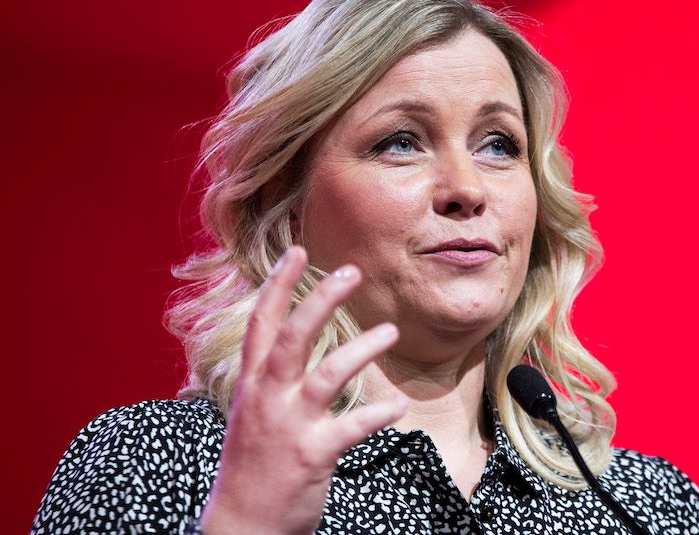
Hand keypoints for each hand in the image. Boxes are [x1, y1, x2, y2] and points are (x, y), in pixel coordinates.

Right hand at [200, 246, 406, 534]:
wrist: (239, 527)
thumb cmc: (251, 467)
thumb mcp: (250, 416)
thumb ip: (268, 380)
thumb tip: (287, 349)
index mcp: (252, 386)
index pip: (262, 324)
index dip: (278, 285)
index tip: (297, 251)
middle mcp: (266, 399)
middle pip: (293, 337)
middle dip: (321, 300)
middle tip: (352, 271)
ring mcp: (289, 426)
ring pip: (327, 375)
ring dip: (361, 349)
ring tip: (390, 332)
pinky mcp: (312, 455)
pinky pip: (351, 427)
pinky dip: (378, 415)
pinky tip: (399, 407)